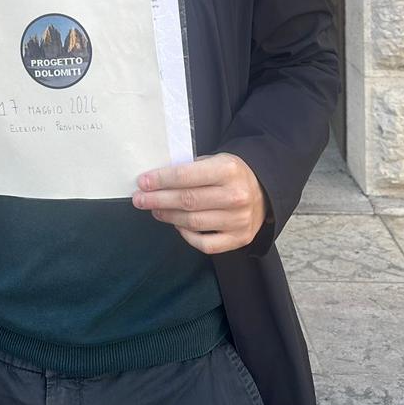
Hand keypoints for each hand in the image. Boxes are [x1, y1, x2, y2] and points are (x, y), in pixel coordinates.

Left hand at [132, 153, 268, 254]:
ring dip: (168, 216)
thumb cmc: (230, 173)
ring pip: (193, 222)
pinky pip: (206, 244)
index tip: (142, 182)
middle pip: (187, 201)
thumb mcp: (215, 160)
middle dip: (158, 200)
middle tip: (139, 199)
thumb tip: (155, 181)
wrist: (263, 190)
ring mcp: (239, 220)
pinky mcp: (240, 239)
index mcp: (228, 170)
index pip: (186, 176)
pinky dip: (187, 236)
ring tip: (154, 210)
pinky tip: (178, 225)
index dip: (160, 180)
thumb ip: (190, 169)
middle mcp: (236, 196)